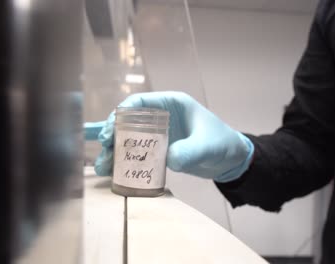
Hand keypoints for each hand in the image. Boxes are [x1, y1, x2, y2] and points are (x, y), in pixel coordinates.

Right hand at [85, 91, 253, 182]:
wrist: (231, 161)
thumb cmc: (222, 143)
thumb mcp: (208, 146)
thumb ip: (190, 151)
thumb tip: (169, 159)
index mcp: (171, 104)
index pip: (138, 103)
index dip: (120, 114)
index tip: (110, 130)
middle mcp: (161, 116)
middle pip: (128, 121)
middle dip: (112, 134)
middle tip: (104, 148)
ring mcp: (158, 134)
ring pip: (129, 138)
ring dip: (115, 150)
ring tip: (103, 166)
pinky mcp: (158, 150)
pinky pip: (137, 153)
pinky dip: (124, 161)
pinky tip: (110, 170)